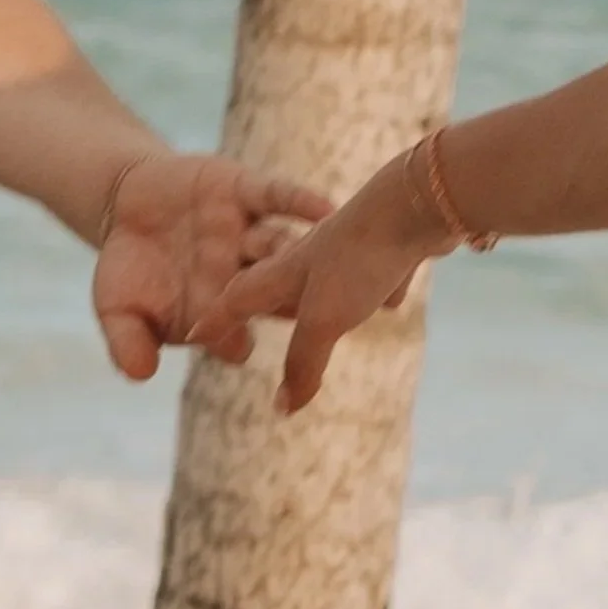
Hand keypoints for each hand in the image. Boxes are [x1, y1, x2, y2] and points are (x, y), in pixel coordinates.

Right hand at [93, 155, 332, 379]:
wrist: (127, 203)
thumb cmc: (130, 267)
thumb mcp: (117, 307)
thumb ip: (128, 341)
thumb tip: (140, 376)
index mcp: (220, 312)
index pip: (233, 336)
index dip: (232, 342)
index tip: (236, 346)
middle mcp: (244, 276)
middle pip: (270, 295)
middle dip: (288, 304)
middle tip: (310, 315)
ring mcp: (251, 235)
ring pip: (279, 246)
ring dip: (300, 253)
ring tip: (327, 261)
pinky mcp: (250, 193)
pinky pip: (280, 197)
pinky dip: (303, 202)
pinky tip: (327, 209)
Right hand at [188, 155, 456, 412]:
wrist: (414, 199)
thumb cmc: (360, 258)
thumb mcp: (324, 319)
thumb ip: (303, 362)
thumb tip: (284, 409)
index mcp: (282, 270)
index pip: (236, 300)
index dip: (215, 320)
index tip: (193, 334)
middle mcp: (309, 254)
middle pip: (275, 281)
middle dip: (264, 300)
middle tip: (253, 317)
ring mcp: (348, 245)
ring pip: (326, 273)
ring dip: (323, 293)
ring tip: (328, 312)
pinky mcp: (386, 243)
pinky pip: (375, 270)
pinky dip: (379, 285)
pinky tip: (395, 300)